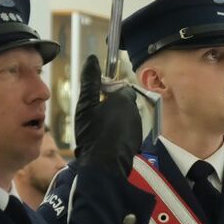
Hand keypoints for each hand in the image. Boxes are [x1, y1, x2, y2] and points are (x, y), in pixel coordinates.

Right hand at [73, 55, 141, 176]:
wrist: (104, 164)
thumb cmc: (92, 133)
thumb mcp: (86, 105)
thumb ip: (90, 81)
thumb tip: (92, 59)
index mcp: (124, 99)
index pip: (120, 87)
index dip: (108, 92)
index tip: (96, 100)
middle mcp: (134, 111)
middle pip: (123, 102)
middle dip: (111, 105)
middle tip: (95, 116)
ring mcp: (137, 126)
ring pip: (126, 116)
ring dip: (115, 119)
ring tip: (99, 130)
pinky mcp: (137, 140)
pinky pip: (127, 130)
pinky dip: (119, 132)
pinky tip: (106, 140)